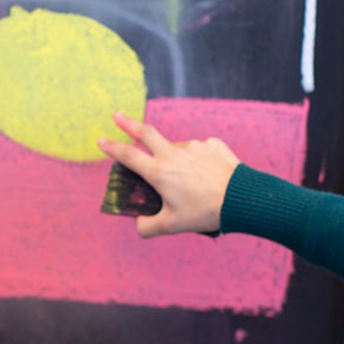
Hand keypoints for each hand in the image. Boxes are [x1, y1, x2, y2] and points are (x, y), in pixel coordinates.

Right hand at [97, 112, 240, 236]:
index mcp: (159, 172)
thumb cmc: (204, 213)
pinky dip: (198, 162)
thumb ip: (148, 227)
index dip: (112, 147)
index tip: (100, 140)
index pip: (128, 155)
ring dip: (177, 161)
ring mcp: (194, 146)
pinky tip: (208, 176)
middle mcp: (173, 154)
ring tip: (192, 185)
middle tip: (117, 115)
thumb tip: (138, 224)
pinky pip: (200, 151)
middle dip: (128, 123)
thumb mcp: (172, 226)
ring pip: (177, 150)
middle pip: (145, 133)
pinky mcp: (212, 144)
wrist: (242, 199)